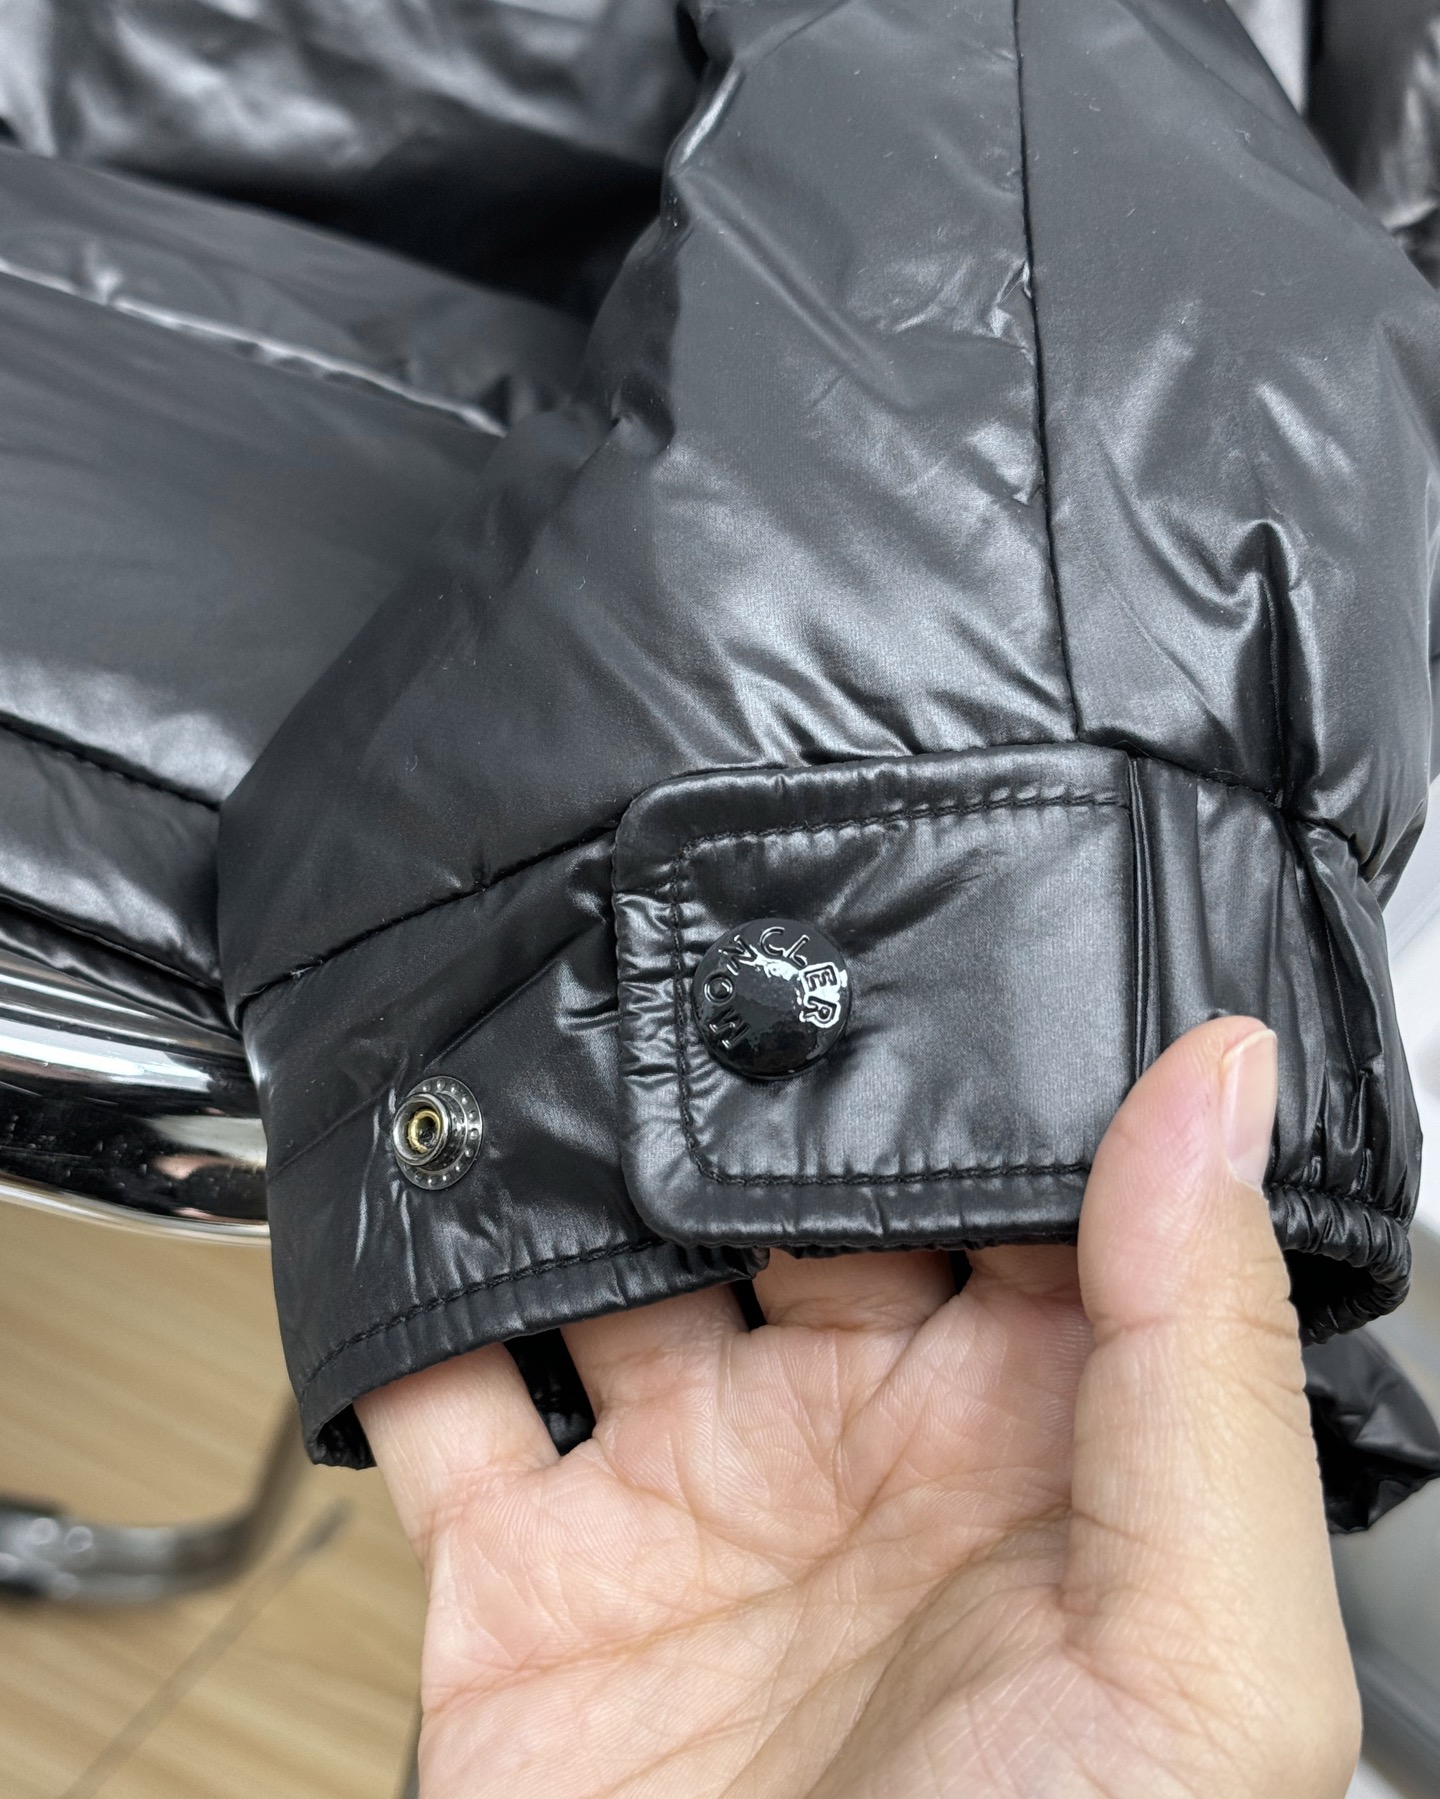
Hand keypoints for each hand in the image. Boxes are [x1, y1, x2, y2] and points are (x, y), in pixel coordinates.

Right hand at [361, 1019, 1359, 1797]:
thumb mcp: (1200, 1647)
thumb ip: (1203, 1357)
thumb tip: (1221, 1084)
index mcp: (1026, 1432)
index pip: (1002, 1182)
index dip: (966, 1060)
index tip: (917, 913)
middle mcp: (852, 1442)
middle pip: (783, 1194)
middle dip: (742, 1083)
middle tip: (704, 938)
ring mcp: (682, 1501)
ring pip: (604, 1263)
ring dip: (571, 1162)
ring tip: (544, 1035)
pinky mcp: (526, 1578)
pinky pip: (445, 1395)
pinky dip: (407, 1301)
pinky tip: (407, 1208)